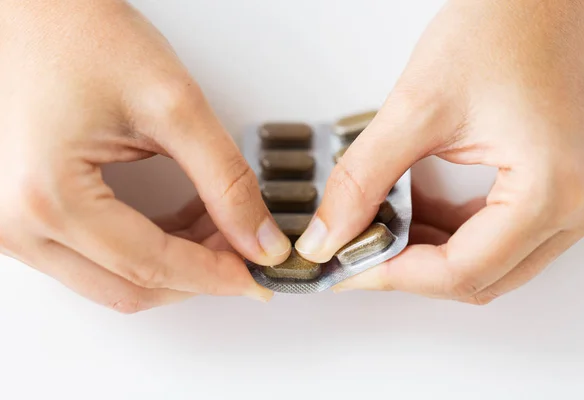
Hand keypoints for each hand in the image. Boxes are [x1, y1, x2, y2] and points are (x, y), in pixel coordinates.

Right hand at [0, 0, 290, 311]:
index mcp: (48, 196)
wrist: (38, 12)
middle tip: (246, 248)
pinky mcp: (25, 217)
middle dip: (199, 274)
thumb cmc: (83, 36)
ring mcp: (14, 226)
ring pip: (114, 278)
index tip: (258, 271)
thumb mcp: (173, 106)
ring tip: (220, 227)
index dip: (216, 275)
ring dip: (175, 263)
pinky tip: (184, 223)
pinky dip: (147, 249)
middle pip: (131, 286)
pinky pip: (96, 259)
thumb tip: (259, 240)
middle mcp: (17, 224)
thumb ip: (226, 180)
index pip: (151, 265)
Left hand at [295, 0, 583, 303]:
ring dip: (426, 252)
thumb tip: (327, 235)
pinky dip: (449, 231)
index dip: (394, 276)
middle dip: (408, 269)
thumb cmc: (502, 26)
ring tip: (379, 224)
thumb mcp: (417, 107)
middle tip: (356, 250)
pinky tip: (413, 208)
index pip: (462, 271)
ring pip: (486, 263)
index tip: (346, 265)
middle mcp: (577, 206)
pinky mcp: (556, 189)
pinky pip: (496, 236)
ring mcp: (572, 201)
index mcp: (552, 189)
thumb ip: (363, 178)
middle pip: (478, 279)